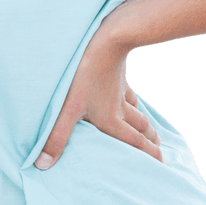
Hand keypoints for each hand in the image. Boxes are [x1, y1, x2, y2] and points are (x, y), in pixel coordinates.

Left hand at [33, 27, 163, 168]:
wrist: (105, 39)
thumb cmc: (84, 75)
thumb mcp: (68, 108)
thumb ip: (57, 137)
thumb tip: (43, 165)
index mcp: (110, 120)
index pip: (133, 142)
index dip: (148, 155)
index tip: (162, 164)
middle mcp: (119, 108)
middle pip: (140, 128)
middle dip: (150, 142)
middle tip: (160, 152)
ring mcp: (120, 91)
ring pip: (137, 111)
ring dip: (146, 123)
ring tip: (151, 132)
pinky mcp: (117, 74)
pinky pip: (129, 92)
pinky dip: (134, 100)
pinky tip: (131, 98)